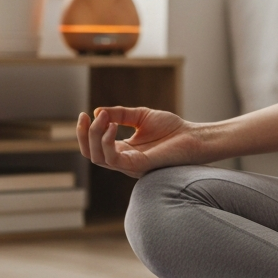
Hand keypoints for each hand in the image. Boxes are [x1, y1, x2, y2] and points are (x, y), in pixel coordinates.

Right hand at [76, 106, 202, 177]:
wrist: (194, 136)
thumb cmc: (172, 128)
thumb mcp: (141, 116)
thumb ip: (120, 114)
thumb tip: (98, 111)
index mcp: (123, 150)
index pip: (94, 147)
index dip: (85, 132)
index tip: (84, 114)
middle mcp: (123, 160)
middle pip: (91, 155)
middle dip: (84, 135)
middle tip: (87, 116)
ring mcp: (130, 165)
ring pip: (98, 158)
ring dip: (94, 136)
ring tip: (102, 119)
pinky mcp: (138, 165)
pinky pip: (114, 159)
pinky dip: (107, 142)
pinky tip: (111, 126)